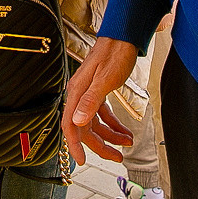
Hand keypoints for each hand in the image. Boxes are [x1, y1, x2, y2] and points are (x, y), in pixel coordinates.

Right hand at [62, 37, 139, 165]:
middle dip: (101, 145)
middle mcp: (80, 94)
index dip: (75, 145)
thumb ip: (91, 101)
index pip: (70, 126)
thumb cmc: (114, 54)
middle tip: (117, 157)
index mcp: (77, 93)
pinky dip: (113, 124)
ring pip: (95, 123)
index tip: (82, 161)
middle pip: (85, 128)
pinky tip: (124, 130)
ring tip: (127, 142)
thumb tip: (78, 122)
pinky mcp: (98, 91)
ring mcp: (89, 93)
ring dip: (110, 135)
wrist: (123, 37)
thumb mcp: (105, 79)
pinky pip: (103, 114)